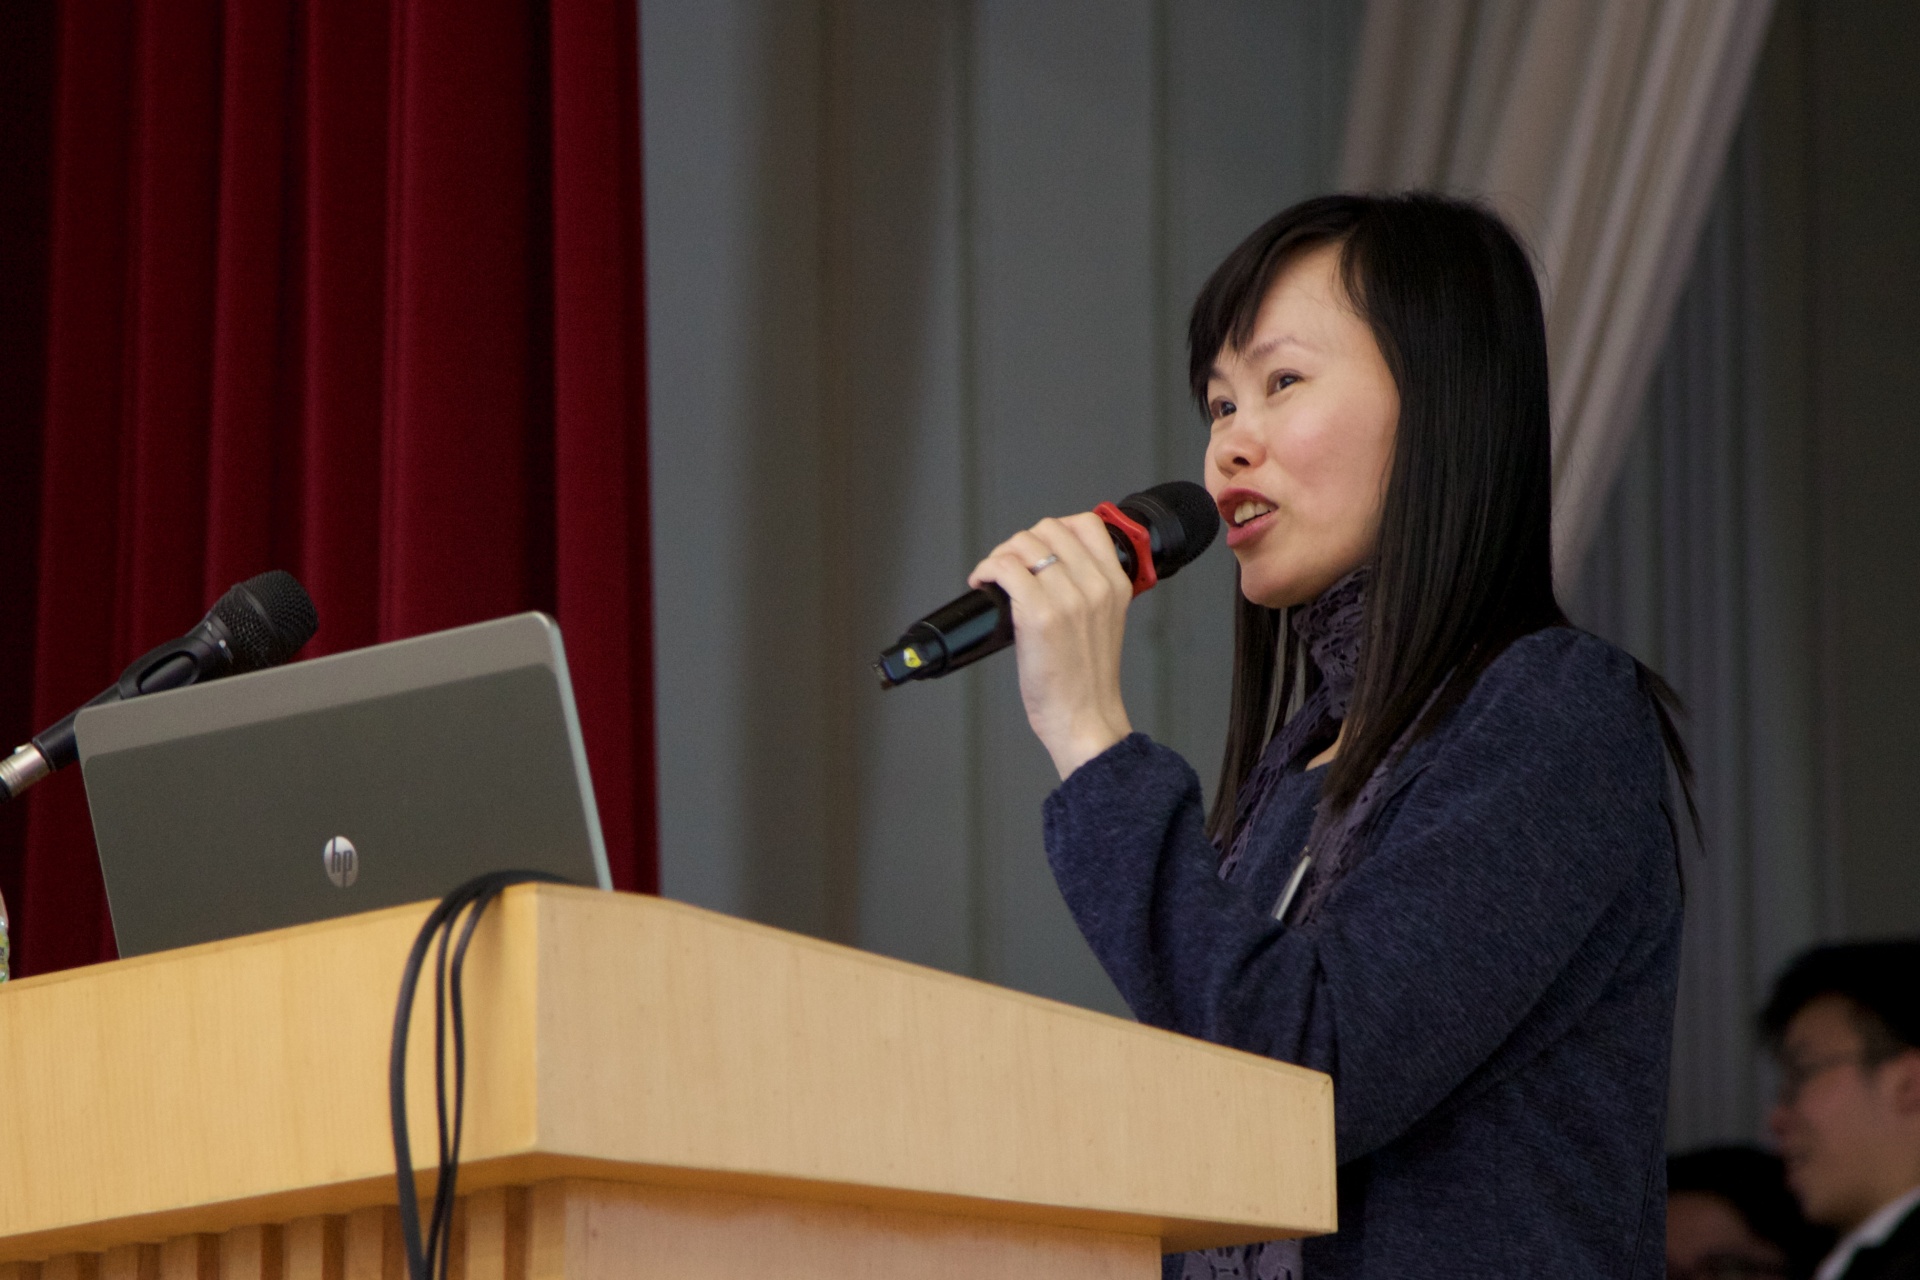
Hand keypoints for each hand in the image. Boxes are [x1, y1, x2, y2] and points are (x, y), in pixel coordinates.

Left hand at [968, 513, 1133, 778]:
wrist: (1085, 718)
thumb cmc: (1088, 681)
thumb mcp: (1104, 624)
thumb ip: (1089, 592)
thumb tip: (1049, 569)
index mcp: (1115, 584)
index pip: (1089, 524)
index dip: (1056, 529)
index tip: (1039, 547)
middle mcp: (1095, 585)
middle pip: (1049, 529)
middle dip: (1021, 543)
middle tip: (1009, 565)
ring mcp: (1067, 598)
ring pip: (1023, 544)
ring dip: (1000, 555)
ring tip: (993, 576)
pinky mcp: (1039, 614)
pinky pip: (1004, 568)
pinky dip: (986, 570)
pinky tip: (982, 583)